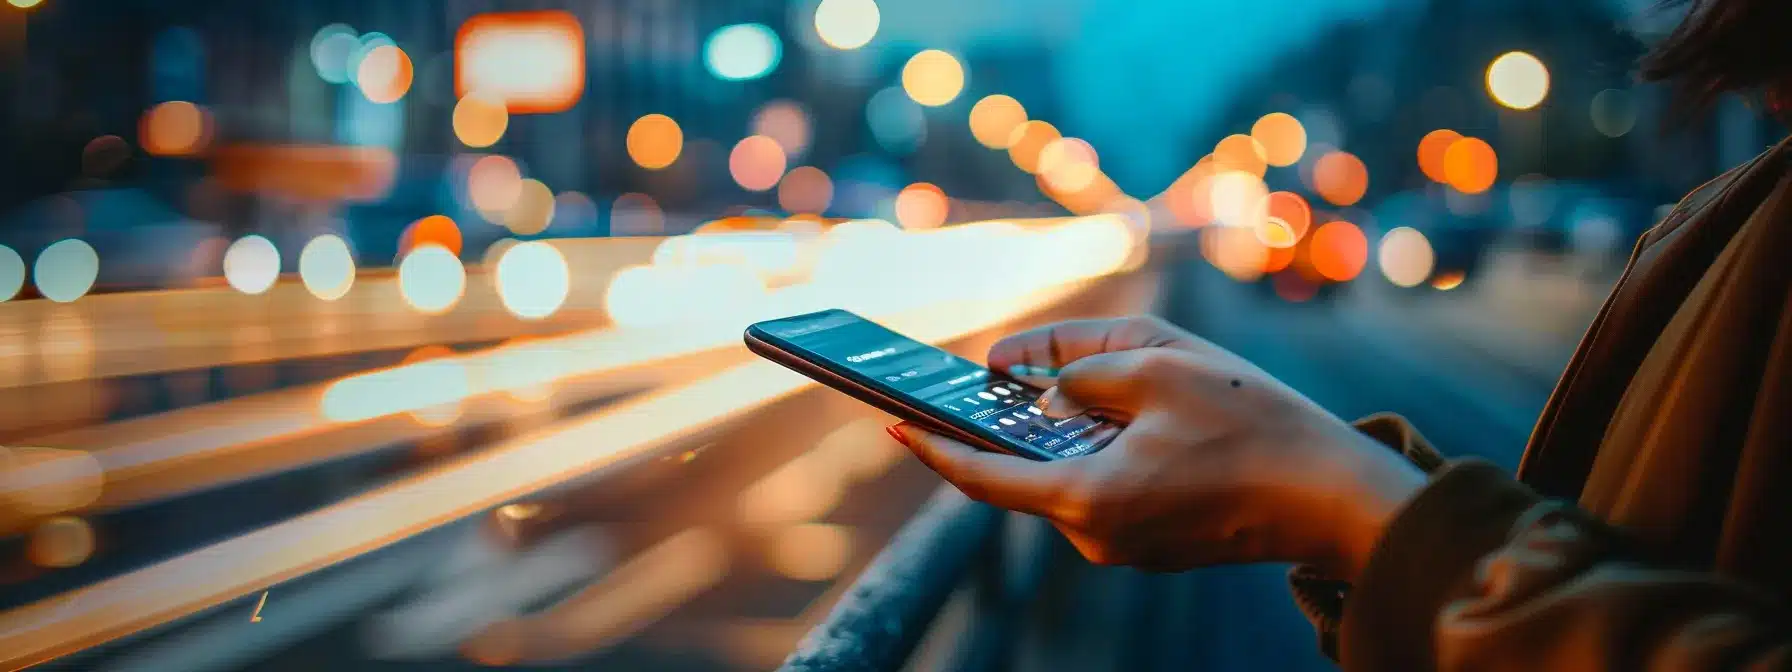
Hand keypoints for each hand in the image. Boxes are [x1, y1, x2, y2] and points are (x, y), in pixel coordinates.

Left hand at [888, 316, 1425, 580]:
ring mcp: (1124, 547)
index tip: (890, 420)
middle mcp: (1095, 535)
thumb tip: (1031, 379)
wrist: (1333, 493)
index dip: (929, 446)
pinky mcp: (1153, 544)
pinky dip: (1100, 448)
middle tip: (995, 369)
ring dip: (1068, 428)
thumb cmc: (1251, 424)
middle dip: (1014, 417)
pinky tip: (1127, 412)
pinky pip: (1104, 487)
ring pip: (1069, 474)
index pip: (979, 475)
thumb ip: (1079, 367)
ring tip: (1076, 377)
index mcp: (1085, 497)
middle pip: (1027, 468)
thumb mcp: (1160, 365)